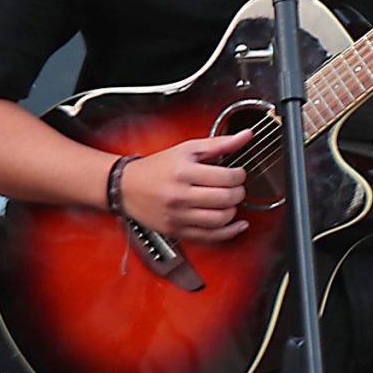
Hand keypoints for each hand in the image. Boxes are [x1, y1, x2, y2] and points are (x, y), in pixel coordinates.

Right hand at [117, 127, 253, 241]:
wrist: (125, 186)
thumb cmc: (158, 167)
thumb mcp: (187, 149)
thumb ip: (220, 143)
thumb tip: (247, 135)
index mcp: (183, 173)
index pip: (227, 178)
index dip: (240, 175)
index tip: (238, 173)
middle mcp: (179, 196)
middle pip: (225, 199)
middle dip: (239, 192)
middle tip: (235, 187)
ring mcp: (177, 216)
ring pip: (220, 219)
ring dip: (233, 210)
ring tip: (229, 201)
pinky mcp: (176, 231)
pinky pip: (209, 237)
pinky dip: (229, 232)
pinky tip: (236, 224)